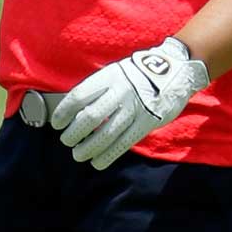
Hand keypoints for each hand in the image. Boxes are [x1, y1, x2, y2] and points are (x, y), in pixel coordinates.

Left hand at [52, 37, 210, 169]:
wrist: (174, 69)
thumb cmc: (138, 73)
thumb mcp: (116, 72)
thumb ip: (99, 89)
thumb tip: (75, 109)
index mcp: (109, 77)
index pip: (79, 96)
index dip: (64, 112)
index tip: (56, 123)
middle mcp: (120, 92)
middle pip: (90, 117)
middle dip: (74, 133)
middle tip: (66, 141)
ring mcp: (134, 108)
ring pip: (106, 134)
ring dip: (89, 147)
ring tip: (78, 155)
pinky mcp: (147, 123)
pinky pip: (124, 142)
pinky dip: (108, 155)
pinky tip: (97, 162)